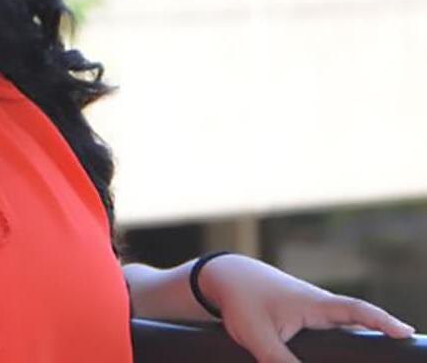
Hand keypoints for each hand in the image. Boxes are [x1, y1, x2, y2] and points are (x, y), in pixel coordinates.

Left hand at [197, 253, 415, 362]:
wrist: (225, 278)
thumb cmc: (241, 301)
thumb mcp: (257, 336)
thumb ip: (279, 361)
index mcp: (313, 304)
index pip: (356, 310)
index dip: (381, 321)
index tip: (405, 332)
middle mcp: (320, 304)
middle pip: (360, 318)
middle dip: (384, 328)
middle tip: (409, 339)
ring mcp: (315, 309)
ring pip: (348, 323)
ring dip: (369, 331)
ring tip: (393, 342)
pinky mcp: (307, 316)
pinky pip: (335, 326)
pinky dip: (350, 332)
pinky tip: (360, 344)